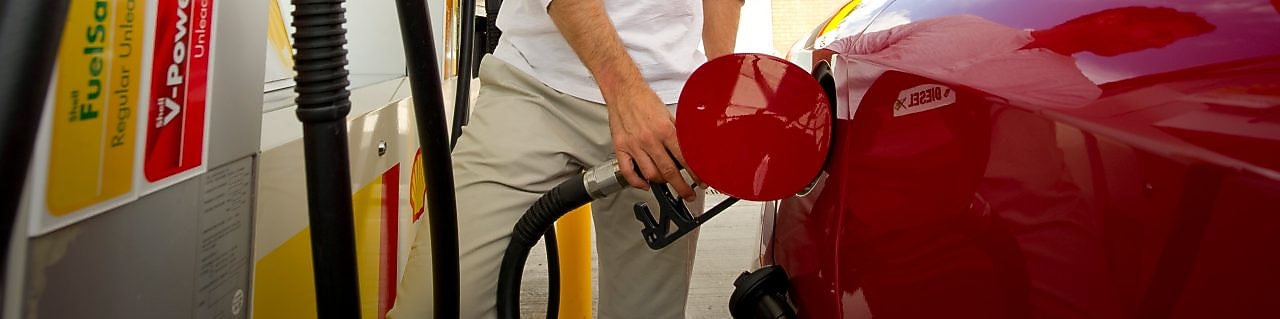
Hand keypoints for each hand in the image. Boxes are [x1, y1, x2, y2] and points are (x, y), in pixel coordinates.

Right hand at [607, 85, 696, 199]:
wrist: (623, 90)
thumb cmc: (644, 99)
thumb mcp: (668, 114)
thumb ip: (677, 132)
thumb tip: (689, 147)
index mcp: (664, 130)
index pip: (684, 158)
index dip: (694, 174)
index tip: (700, 181)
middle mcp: (649, 139)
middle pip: (668, 172)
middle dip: (681, 187)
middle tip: (688, 194)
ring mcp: (634, 145)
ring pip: (650, 174)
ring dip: (661, 183)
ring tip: (668, 185)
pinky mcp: (621, 148)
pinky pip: (628, 172)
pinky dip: (637, 182)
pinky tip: (645, 184)